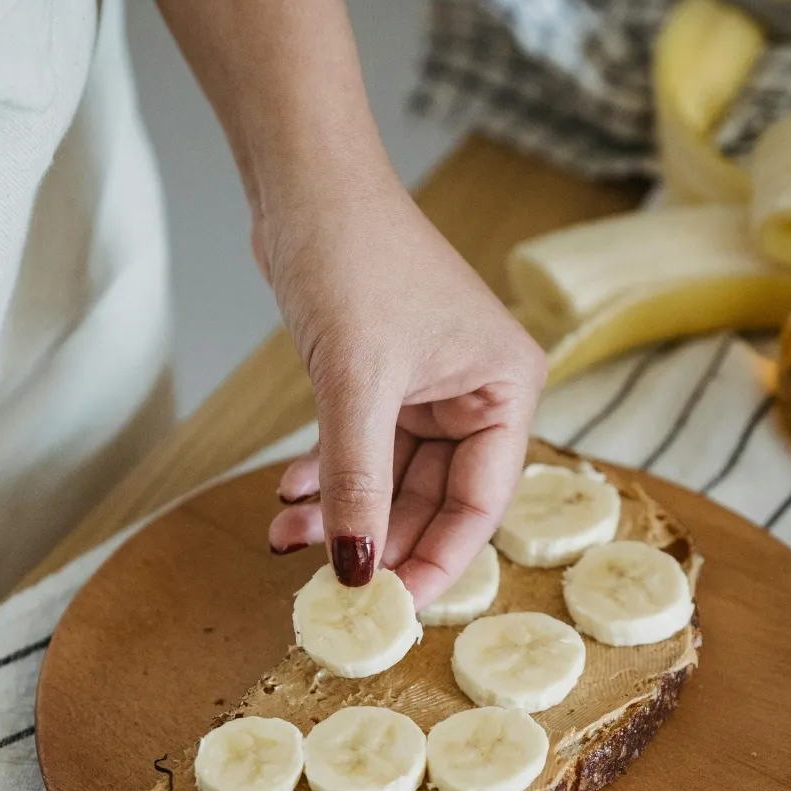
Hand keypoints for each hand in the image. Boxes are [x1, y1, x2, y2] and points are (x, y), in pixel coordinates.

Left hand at [263, 165, 545, 610]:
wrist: (304, 182)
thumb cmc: (355, 258)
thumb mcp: (358, 383)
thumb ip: (359, 482)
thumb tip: (356, 569)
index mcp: (505, 389)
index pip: (480, 502)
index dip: (436, 560)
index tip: (391, 608)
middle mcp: (477, 393)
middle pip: (433, 499)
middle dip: (376, 538)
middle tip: (329, 585)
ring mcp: (428, 388)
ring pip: (388, 479)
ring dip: (340, 511)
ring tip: (285, 540)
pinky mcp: (381, 379)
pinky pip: (359, 449)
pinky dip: (325, 475)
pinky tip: (287, 496)